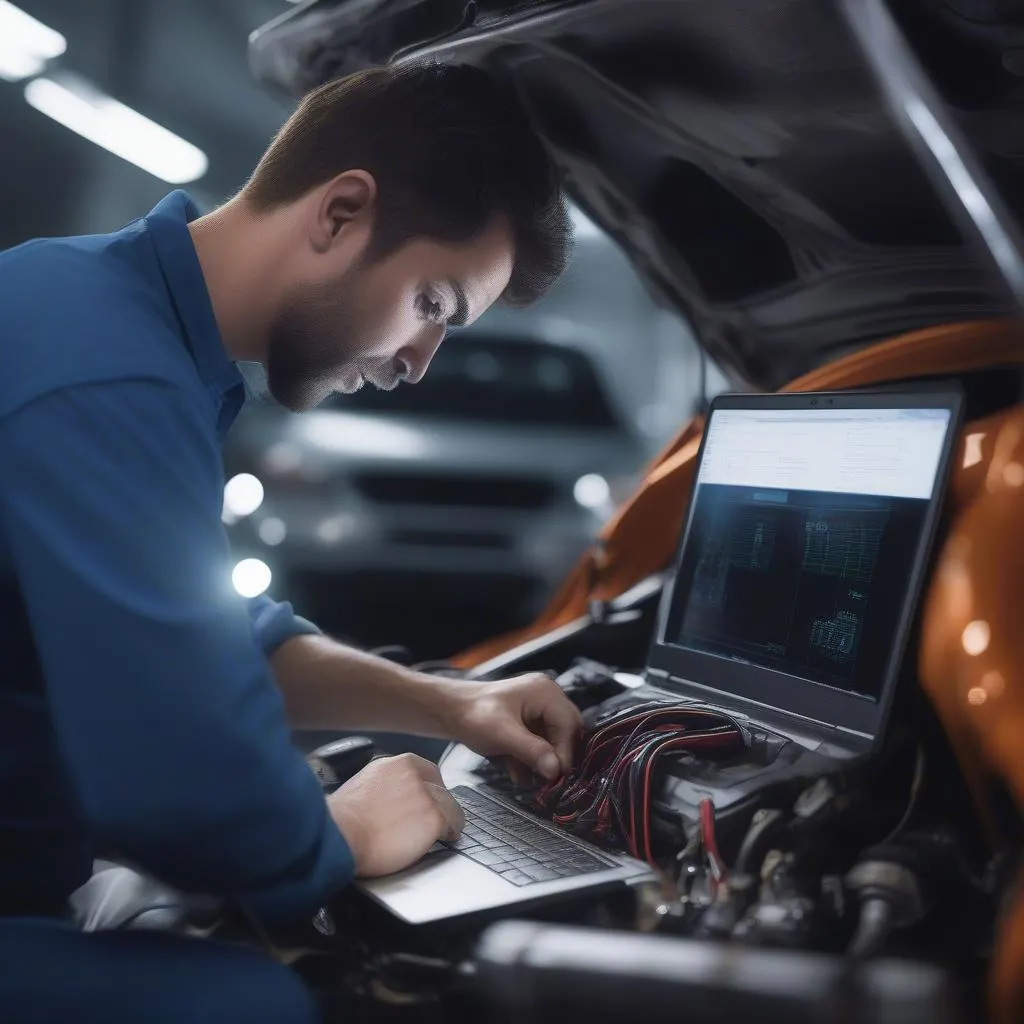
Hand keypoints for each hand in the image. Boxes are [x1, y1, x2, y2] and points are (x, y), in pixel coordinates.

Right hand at [327, 753, 464, 877]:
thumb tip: (391, 799)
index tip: (429, 799)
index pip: (426, 771)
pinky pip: (452, 823)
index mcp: (394, 765)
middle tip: (434, 818)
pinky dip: (450, 833)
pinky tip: (444, 839)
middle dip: (439, 802)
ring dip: (446, 819)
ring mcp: (425, 794)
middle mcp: (412, 775)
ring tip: (443, 832)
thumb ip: (383, 786)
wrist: (340, 835)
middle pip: (440, 787)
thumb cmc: (341, 821)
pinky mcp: (433, 816)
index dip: (429, 788)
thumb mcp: (361, 788)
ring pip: (450, 804)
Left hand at [446, 673, 582, 781]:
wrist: (450, 712)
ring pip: (555, 741)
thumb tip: (556, 770)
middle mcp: (547, 698)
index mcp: (545, 692)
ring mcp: (539, 710)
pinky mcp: (530, 723)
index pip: (568, 724)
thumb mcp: (502, 734)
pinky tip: (520, 773)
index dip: (565, 752)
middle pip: (566, 732)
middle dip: (557, 758)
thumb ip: (531, 750)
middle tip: (551, 782)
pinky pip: (542, 744)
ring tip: (534, 781)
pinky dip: (533, 760)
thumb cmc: (474, 716)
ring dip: (545, 762)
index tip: (557, 777)